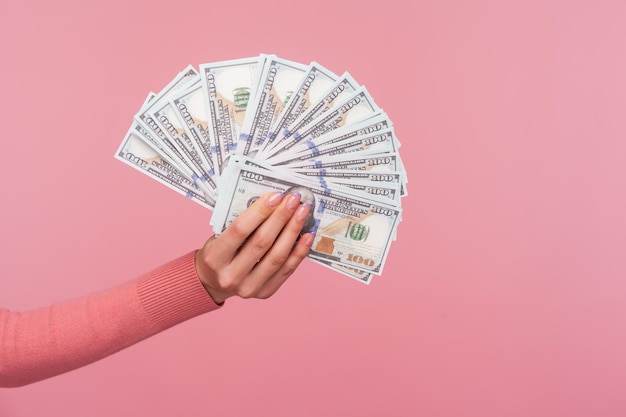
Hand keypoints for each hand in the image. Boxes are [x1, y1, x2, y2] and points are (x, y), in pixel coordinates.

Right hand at [195, 191, 314, 303]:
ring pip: (277, 256)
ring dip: (293, 231)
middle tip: (294, 199)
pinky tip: (308, 234)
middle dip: (281, 217)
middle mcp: (231, 276)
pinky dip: (299, 251)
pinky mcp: (265, 292)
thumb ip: (241, 223)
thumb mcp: (218, 237)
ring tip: (303, 212)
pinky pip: (287, 270)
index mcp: (214, 258)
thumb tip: (273, 203)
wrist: (213, 283)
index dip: (260, 211)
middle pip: (262, 242)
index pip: (240, 230)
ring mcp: (249, 288)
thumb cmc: (218, 253)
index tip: (276, 195)